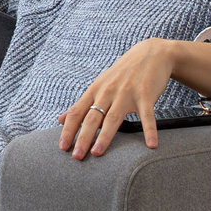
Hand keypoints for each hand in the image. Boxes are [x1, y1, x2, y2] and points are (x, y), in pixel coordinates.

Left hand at [56, 39, 185, 157]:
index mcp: (95, 91)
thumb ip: (81, 104)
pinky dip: (149, 130)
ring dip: (105, 136)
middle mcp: (108, 92)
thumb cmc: (122, 74)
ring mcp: (126, 93)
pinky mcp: (146, 94)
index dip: (68, 129)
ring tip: (97, 152)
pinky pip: (147, 116)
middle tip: (76, 156)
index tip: (62, 147)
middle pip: (92, 117)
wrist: (151, 54)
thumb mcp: (99, 85)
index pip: (77, 112)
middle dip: (83, 137)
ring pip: (113, 118)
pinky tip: (151, 145)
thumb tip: (60, 119)